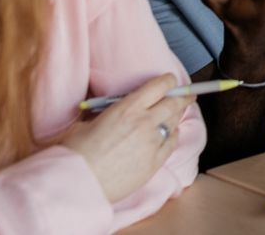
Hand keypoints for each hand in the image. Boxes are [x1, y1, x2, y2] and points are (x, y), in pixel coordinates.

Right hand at [63, 73, 194, 202]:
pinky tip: (171, 135)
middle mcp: (144, 122)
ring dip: (177, 116)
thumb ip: (105, 115)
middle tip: (189, 95)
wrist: (78, 183)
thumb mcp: (86, 123)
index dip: (169, 81)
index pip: (159, 86)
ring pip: (174, 123)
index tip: (172, 81)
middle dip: (183, 97)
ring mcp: (151, 143)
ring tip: (177, 114)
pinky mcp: (154, 163)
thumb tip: (109, 115)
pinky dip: (173, 137)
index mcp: (127, 108)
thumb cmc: (76, 153)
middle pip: (174, 103)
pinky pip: (171, 145)